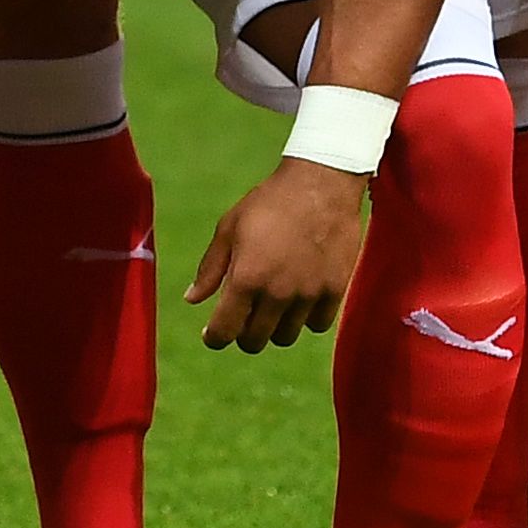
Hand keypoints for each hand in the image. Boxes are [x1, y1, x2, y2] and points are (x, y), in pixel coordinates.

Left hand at [186, 159, 366, 351]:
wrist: (320, 186)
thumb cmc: (269, 203)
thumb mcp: (229, 229)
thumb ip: (210, 269)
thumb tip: (192, 299)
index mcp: (246, 278)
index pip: (225, 330)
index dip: (215, 338)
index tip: (213, 335)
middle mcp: (277, 293)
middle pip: (255, 341)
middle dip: (242, 335)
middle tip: (242, 320)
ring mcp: (308, 294)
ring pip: (285, 337)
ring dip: (274, 328)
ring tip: (270, 307)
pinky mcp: (335, 291)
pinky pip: (317, 325)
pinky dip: (305, 319)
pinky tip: (298, 301)